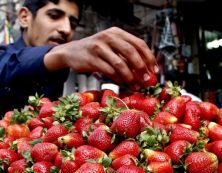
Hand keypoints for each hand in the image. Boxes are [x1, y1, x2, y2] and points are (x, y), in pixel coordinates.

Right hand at [44, 27, 158, 89]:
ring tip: (136, 86)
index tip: (155, 71)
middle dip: (142, 68)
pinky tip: (122, 83)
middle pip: (131, 52)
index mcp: (117, 32)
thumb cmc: (95, 52)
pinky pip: (109, 71)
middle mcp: (108, 37)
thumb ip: (125, 55)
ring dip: (130, 77)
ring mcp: (98, 47)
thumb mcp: (111, 47)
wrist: (71, 52)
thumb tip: (146, 71)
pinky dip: (118, 79)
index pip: (138, 43)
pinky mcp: (91, 59)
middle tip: (148, 80)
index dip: (149, 57)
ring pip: (120, 63)